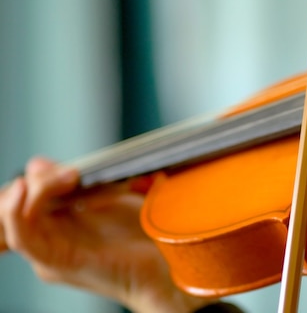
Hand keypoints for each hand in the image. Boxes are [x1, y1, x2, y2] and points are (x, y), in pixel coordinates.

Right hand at [0, 157, 213, 312]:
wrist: (169, 266)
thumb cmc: (147, 236)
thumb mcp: (115, 198)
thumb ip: (84, 182)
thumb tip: (45, 163)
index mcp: (61, 224)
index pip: (28, 194)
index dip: (39, 175)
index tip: (65, 166)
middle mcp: (50, 240)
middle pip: (19, 202)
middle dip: (40, 179)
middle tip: (72, 172)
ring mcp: (50, 254)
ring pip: (16, 216)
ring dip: (36, 189)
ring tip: (68, 178)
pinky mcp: (56, 262)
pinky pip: (23, 239)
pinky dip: (15, 212)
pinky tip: (25, 190)